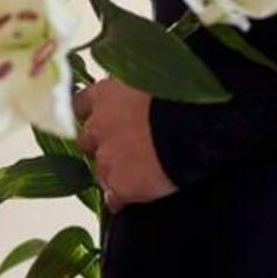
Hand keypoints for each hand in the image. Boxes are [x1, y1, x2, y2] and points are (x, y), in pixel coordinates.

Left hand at [74, 79, 176, 212]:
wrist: (195, 124)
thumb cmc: (184, 93)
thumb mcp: (155, 77)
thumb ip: (136, 87)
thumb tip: (141, 93)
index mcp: (107, 94)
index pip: (81, 104)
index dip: (92, 113)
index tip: (101, 117)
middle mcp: (99, 126)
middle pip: (86, 140)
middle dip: (101, 145)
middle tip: (126, 147)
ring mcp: (107, 158)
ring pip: (100, 171)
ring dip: (113, 173)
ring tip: (137, 174)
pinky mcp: (119, 185)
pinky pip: (113, 198)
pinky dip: (121, 199)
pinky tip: (134, 198)